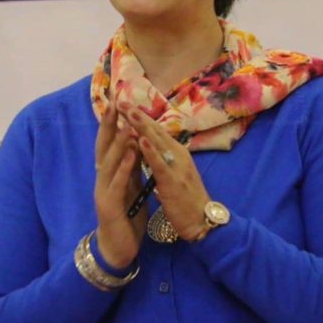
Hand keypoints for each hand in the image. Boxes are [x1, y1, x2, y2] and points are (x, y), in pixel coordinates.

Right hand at [94, 103, 146, 268]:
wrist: (119, 249)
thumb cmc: (126, 218)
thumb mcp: (131, 188)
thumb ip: (132, 168)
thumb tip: (137, 145)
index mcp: (109, 174)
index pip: (109, 143)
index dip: (112, 123)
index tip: (118, 102)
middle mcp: (102, 179)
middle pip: (103, 147)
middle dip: (109, 125)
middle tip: (115, 103)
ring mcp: (102, 191)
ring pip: (108, 162)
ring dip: (117, 142)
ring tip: (126, 124)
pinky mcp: (108, 206)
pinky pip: (117, 183)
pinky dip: (124, 167)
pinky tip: (130, 154)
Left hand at [121, 104, 209, 241]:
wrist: (201, 221)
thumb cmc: (186, 199)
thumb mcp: (174, 173)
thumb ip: (163, 158)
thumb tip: (148, 145)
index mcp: (176, 153)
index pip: (156, 130)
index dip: (140, 117)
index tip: (125, 105)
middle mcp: (178, 154)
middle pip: (155, 131)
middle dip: (137, 115)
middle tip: (121, 100)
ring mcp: (177, 166)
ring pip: (157, 142)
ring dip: (142, 126)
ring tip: (128, 111)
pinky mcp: (173, 181)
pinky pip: (159, 163)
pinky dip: (150, 150)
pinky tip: (140, 139)